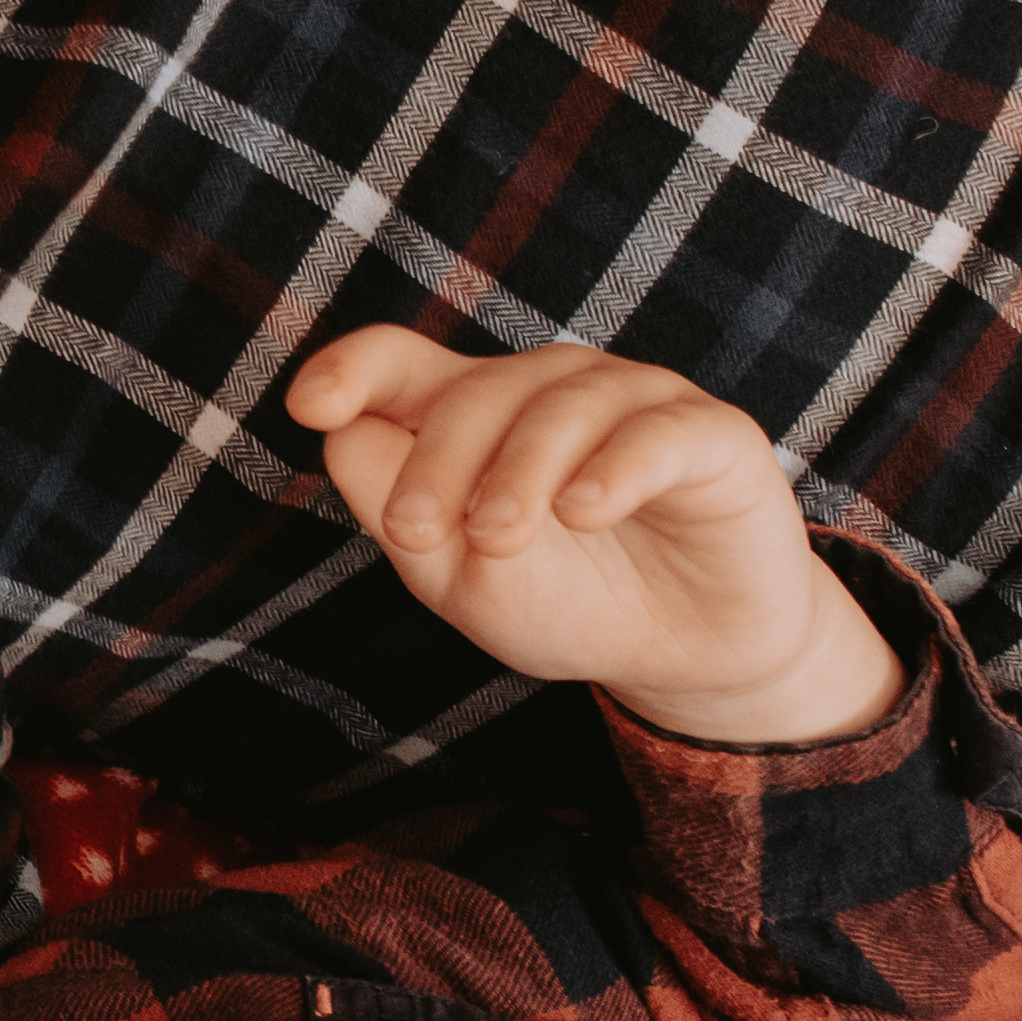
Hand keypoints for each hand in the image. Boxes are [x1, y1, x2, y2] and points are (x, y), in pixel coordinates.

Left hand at [284, 330, 899, 743]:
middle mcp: (550, 390)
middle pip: (475, 391)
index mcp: (475, 416)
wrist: (687, 657)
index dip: (352, 368)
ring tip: (499, 537)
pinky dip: (615, 467)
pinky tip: (584, 510)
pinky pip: (658, 431)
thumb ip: (401, 510)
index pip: (400, 363)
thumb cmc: (570, 605)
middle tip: (417, 533)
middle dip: (437, 461)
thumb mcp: (464, 578)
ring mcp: (634, 403)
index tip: (310, 406)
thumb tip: (342, 435)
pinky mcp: (711, 435)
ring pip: (563, 402)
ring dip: (519, 469)